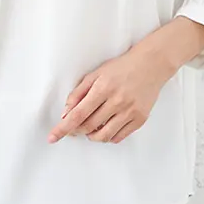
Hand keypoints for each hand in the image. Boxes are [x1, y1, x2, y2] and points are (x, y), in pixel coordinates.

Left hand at [47, 43, 173, 144]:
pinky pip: (118, 137)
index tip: (53, 137)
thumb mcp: (95, 74)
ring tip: (91, 128)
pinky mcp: (140, 119)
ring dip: (92, 136)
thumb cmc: (121, 68)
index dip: (63, 127)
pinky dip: (108, 136)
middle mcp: (117, 101)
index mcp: (103, 88)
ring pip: (103, 136)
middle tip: (74, 127)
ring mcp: (130, 111)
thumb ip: (78, 93)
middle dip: (77, 130)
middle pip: (89, 126)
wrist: (150, 65)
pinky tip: (106, 127)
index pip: (78, 114)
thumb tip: (66, 113)